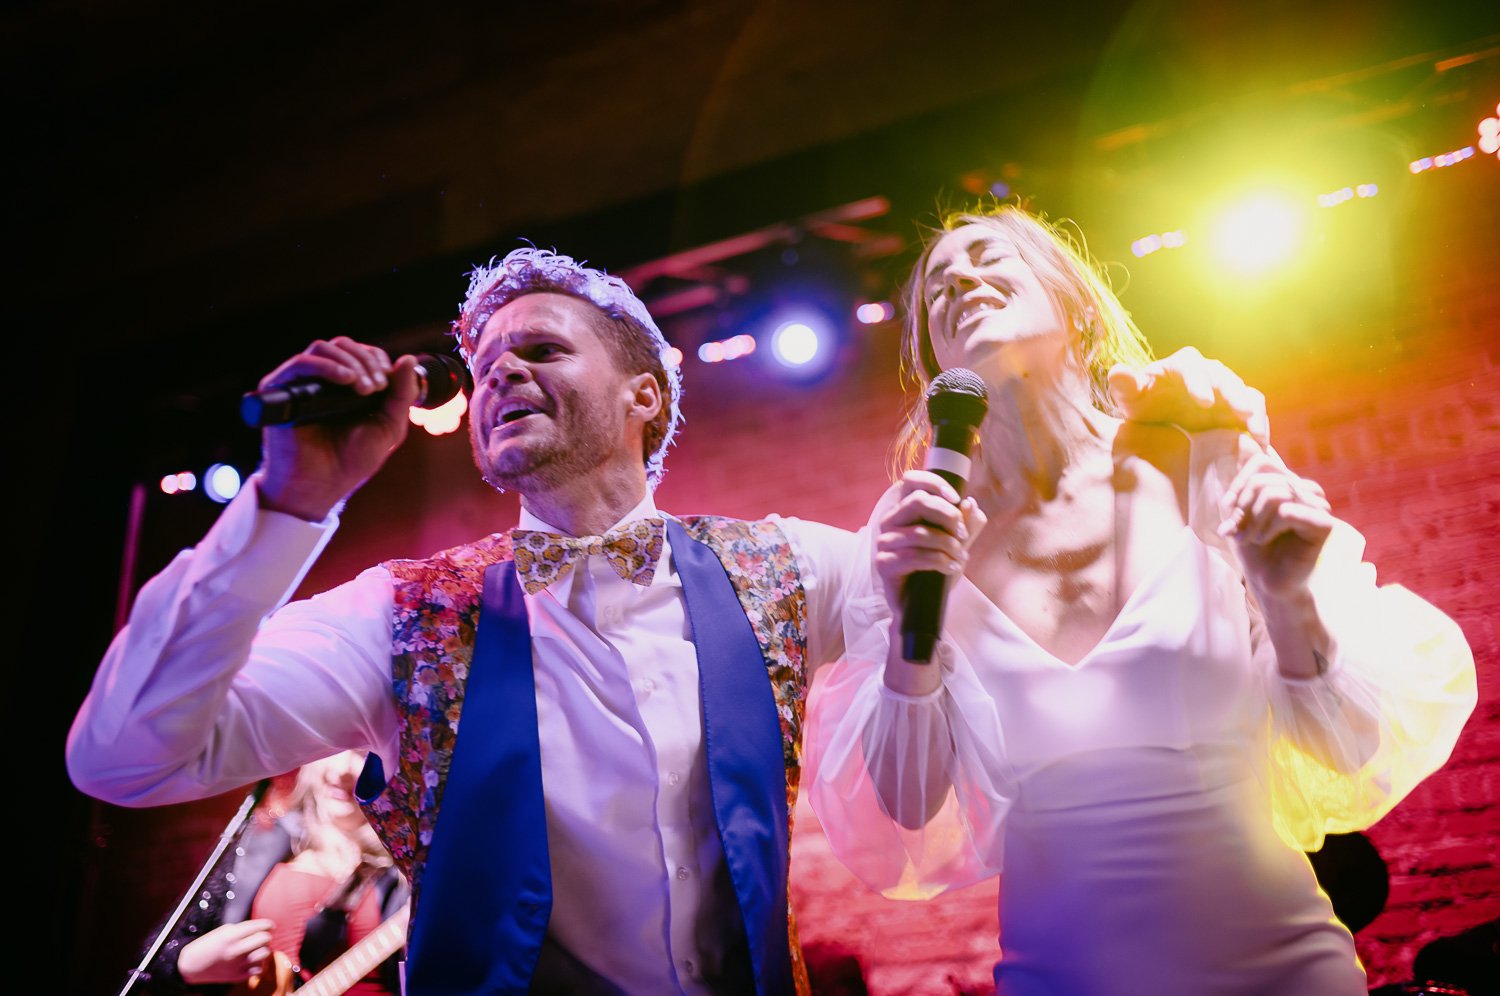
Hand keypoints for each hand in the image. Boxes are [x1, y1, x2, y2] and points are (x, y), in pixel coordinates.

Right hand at [176, 918, 275, 984]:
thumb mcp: (221, 932)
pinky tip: (251, 961)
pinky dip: (257, 964)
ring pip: (265, 954)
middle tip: (262, 936)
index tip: (270, 925)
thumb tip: (257, 928)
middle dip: (265, 936)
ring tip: (257, 949)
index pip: (259, 926)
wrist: (190, 966)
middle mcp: (236, 950)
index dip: (267, 924)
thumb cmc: (205, 946)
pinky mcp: (238, 977)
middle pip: (265, 939)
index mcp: (231, 936)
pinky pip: (258, 969)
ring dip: (263, 949)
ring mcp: (238, 965)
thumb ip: (240, 929)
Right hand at [257, 337, 421, 520]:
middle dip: (366, 361)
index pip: (361, 352)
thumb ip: (402, 394)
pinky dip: (326, 366)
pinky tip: (346, 379)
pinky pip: (300, 364)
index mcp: (346, 385)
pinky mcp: (280, 391)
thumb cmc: (352, 461)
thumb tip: (407, 358)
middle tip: (376, 387)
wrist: (322, 486)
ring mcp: (300, 383)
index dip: (376, 359)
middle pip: (343, 346)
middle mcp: (321, 380)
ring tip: (364, 388)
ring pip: (323, 349)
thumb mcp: (389, 425)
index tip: (386, 382)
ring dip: (350, 362)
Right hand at [875, 471, 986, 611]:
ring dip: (948, 545)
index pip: (910, 481)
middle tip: (963, 534)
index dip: (934, 483)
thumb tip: (971, 504)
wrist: (921, 604)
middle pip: (917, 501)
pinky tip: (951, 567)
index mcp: (904, 510)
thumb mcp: (958, 543)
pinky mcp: (884, 563)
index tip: (957, 498)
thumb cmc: (936, 569)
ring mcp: (884, 542)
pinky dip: (939, 561)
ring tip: (960, 557)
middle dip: (947, 515)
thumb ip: (966, 523)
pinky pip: (915, 556)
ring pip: (920, 533)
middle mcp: (889, 521)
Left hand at [1109, 346, 1268, 445]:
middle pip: (1225, 378)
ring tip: (1256, 429)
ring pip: (1245, 393)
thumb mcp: (1130, 398)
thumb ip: (1125, 385)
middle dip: (1234, 395)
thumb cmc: (1143, 404)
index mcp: (1182, 365)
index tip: (1204, 402)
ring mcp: (1227, 390)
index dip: (1199, 382)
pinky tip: (1261, 443)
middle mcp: (1209, 372)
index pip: (1192, 368)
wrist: (1161, 420)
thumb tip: (1117, 372)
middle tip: (1241, 412)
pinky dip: (1260, 424)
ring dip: (1252, 410)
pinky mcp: (1239, 408)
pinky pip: (1255, 410)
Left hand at [1219, 449, 1332, 601]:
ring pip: (1275, 492)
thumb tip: (1246, 439)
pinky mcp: (1323, 524)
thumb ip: (1244, 479)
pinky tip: (1265, 540)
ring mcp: (1318, 505)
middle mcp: (1306, 490)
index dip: (1240, 482)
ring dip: (1253, 519)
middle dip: (1243, 505)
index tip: (1230, 507)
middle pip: (1265, 478)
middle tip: (1237, 530)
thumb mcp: (1240, 509)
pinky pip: (1286, 510)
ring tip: (1251, 537)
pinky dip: (1267, 527)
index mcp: (1289, 483)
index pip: (1262, 461)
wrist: (1266, 581)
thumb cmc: (1254, 548)